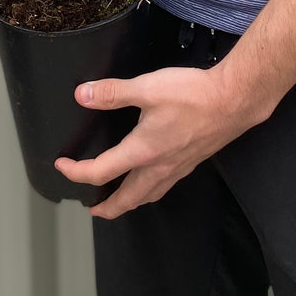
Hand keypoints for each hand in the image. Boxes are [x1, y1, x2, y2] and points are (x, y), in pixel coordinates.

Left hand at [54, 64, 256, 219]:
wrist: (233, 101)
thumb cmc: (192, 95)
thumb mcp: (147, 88)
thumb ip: (113, 93)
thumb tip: (82, 95)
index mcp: (142, 152)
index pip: (100, 172)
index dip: (76, 172)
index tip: (62, 167)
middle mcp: (158, 167)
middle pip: (126, 199)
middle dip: (105, 207)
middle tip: (92, 207)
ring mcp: (176, 168)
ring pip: (147, 197)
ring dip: (128, 202)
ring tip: (118, 200)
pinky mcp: (191, 162)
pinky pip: (163, 187)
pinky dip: (149, 191)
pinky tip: (152, 179)